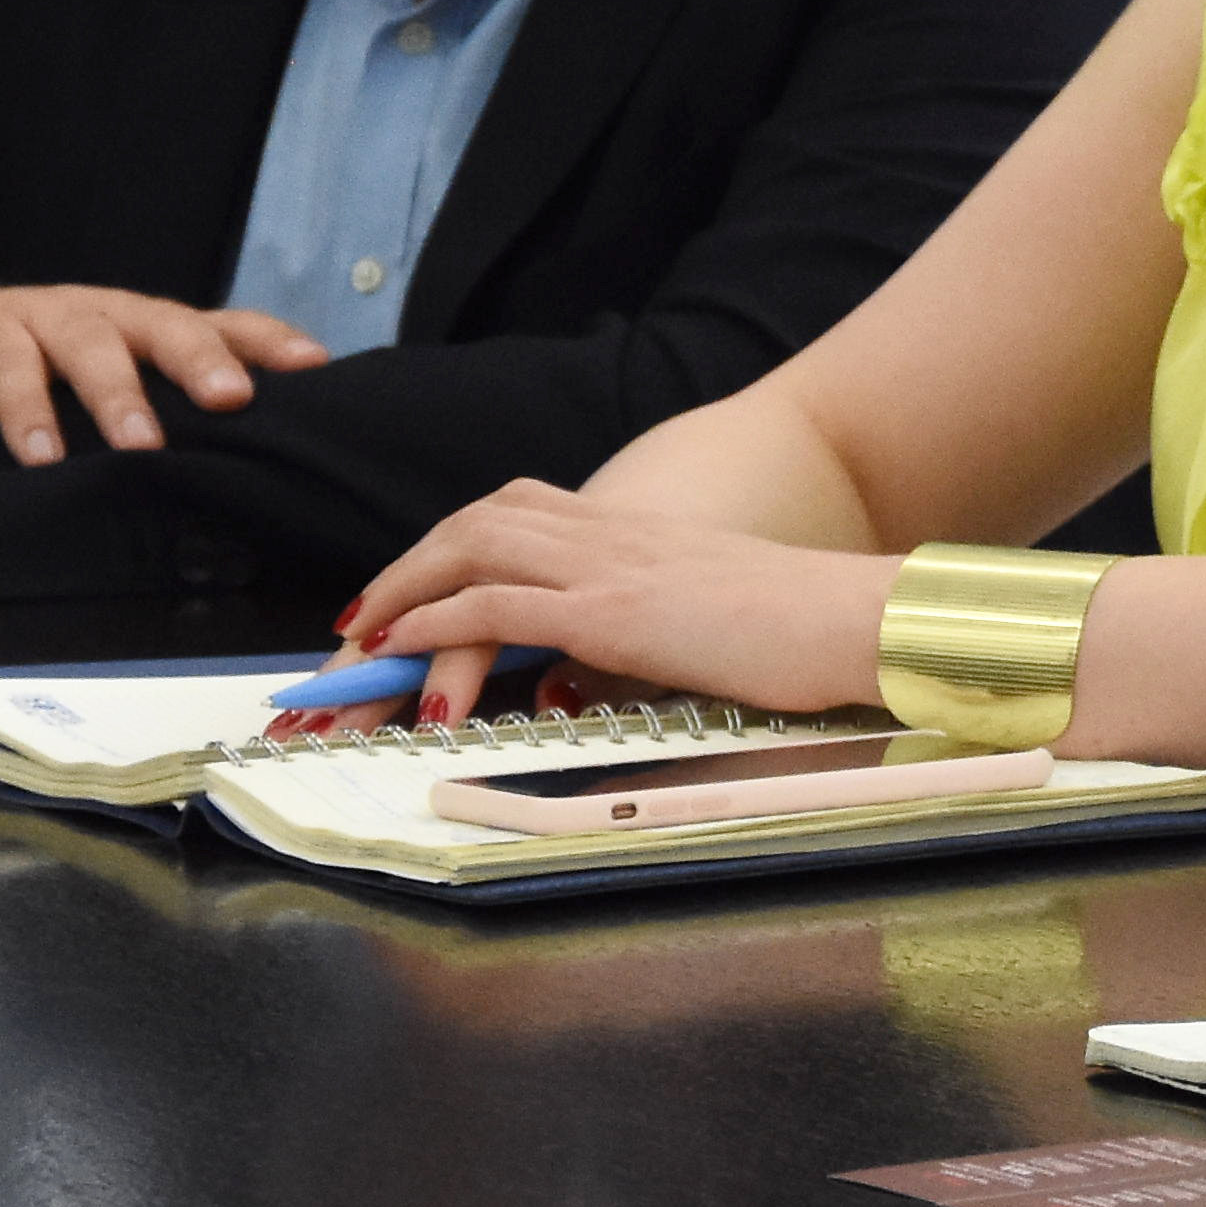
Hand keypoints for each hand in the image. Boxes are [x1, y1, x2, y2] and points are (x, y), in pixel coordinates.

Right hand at [0, 271, 330, 470]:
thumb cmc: (39, 370)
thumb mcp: (106, 385)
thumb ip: (162, 411)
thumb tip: (241, 470)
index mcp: (150, 325)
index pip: (224, 323)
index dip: (270, 341)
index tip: (317, 367)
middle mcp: (109, 312)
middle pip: (166, 325)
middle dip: (202, 359)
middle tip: (232, 400)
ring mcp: (45, 315)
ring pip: (92, 345)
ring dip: (118, 394)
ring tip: (142, 446)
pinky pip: (6, 367)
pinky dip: (26, 410)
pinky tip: (42, 454)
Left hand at [334, 482, 903, 728]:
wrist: (854, 619)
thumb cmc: (793, 632)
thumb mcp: (692, 628)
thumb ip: (620, 646)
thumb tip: (557, 686)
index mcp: (630, 536)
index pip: (513, 519)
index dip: (443, 555)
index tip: (396, 603)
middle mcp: (610, 535)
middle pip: (473, 526)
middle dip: (400, 574)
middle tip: (351, 629)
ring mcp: (610, 566)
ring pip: (470, 549)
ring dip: (398, 593)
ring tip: (355, 644)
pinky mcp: (615, 611)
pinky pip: (499, 602)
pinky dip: (434, 622)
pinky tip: (400, 649)